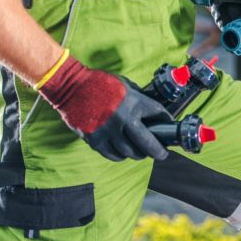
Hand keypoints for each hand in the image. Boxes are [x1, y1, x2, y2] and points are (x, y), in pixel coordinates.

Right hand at [39, 55, 170, 160]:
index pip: (159, 116)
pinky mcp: (95, 140)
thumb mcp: (125, 86)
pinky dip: (120, 155)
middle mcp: (124, 119)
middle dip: (158, 152)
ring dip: (138, 154)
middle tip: (161, 154)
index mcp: (134, 102)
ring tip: (140, 152)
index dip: (166, 123)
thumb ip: (138, 99)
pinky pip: (113, 155)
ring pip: (131, 153)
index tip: (168, 129)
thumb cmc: (100, 84)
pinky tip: (122, 152)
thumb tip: (152, 113)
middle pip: (148, 144)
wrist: (72, 87)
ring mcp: (109, 131)